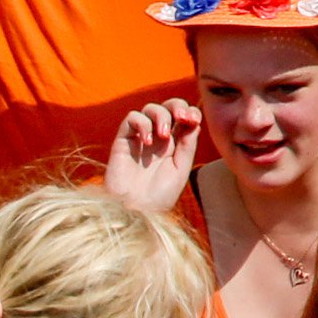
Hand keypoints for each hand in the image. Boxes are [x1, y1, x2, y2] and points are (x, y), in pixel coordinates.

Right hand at [102, 97, 199, 212]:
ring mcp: (140, 138)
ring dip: (161, 115)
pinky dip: (142, 123)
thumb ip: (187, 144)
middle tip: (182, 118)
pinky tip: (147, 141)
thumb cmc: (159, 195)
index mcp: (175, 143)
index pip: (184, 116)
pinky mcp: (123, 141)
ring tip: (163, 136)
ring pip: (150, 108)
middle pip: (168, 106)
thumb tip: (194, 120)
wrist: (135, 212)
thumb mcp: (180, 168)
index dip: (191, 111)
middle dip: (177, 105)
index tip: (195, 120)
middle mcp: (158, 138)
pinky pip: (131, 118)